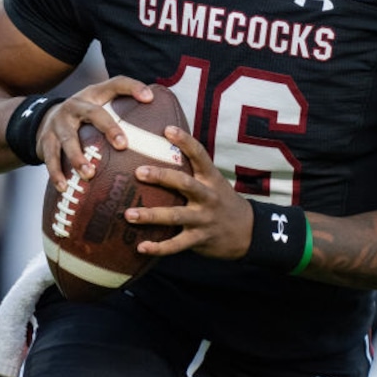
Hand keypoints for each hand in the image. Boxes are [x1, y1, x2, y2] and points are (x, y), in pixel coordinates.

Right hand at [35, 76, 152, 191]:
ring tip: (89, 173)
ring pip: (69, 139)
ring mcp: (59, 122)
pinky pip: (50, 158)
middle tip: (123, 145)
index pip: (116, 84)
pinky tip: (64, 187)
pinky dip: (57, 173)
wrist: (43, 119)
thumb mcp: (102, 106)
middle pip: (94, 113)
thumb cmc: (86, 117)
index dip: (133, 88)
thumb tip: (165, 127)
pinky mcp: (45, 140)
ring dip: (78, 157)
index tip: (150, 98)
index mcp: (94, 95)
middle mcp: (76, 105)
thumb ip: (125, 111)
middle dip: (109, 128)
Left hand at [125, 126, 253, 259]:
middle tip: (138, 172)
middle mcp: (208, 196)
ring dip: (151, 215)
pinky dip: (158, 247)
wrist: (247, 231)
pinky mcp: (199, 239)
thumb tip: (162, 148)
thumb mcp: (214, 182)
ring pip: (175, 216)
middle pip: (184, 183)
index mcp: (211, 178)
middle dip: (161, 177)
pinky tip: (141, 247)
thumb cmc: (222, 201)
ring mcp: (203, 219)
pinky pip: (176, 245)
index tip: (167, 129)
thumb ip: (193, 171)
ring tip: (129, 214)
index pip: (199, 155)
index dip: (185, 141)